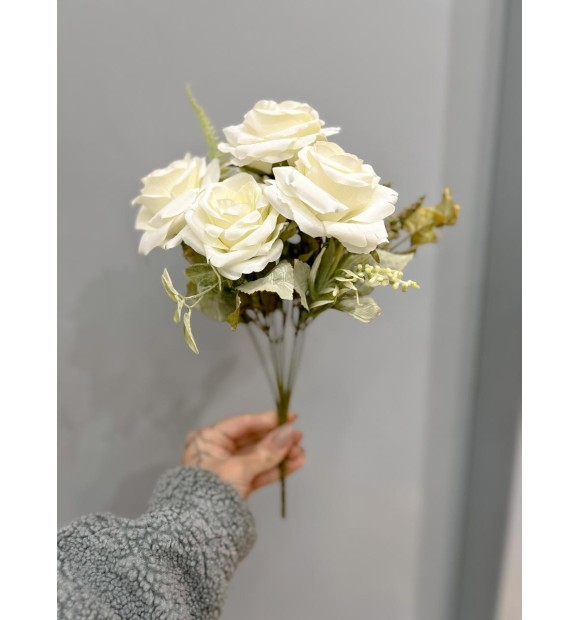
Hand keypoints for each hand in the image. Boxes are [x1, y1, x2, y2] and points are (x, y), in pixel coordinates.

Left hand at [182, 411, 305, 498]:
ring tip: (301, 453)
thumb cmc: (212, 490)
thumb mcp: (239, 468)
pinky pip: (258, 472)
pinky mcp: (237, 486)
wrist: (198, 531)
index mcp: (209, 439)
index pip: (243, 424)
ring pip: (258, 457)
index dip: (268, 420)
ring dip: (280, 455)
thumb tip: (291, 432)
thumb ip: (267, 452)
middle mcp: (217, 450)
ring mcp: (228, 469)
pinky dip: (276, 469)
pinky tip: (295, 464)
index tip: (291, 417)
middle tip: (299, 437)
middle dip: (277, 440)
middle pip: (253, 440)